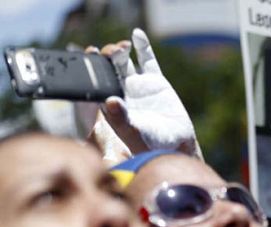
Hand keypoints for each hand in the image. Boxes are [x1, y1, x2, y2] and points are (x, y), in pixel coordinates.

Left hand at [95, 29, 199, 159]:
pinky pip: (147, 60)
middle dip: (104, 57)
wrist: (176, 143)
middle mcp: (121, 91)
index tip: (88, 54)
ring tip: (122, 47)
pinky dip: (143, 47)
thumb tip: (111, 101)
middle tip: (107, 52)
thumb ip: (122, 118)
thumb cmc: (151, 143)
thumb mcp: (134, 133)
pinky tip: (137, 34)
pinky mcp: (155, 80)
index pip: (95, 82)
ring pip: (124, 61)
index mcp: (110, 104)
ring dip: (120, 50)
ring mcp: (137, 84)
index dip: (90, 67)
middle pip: (108, 68)